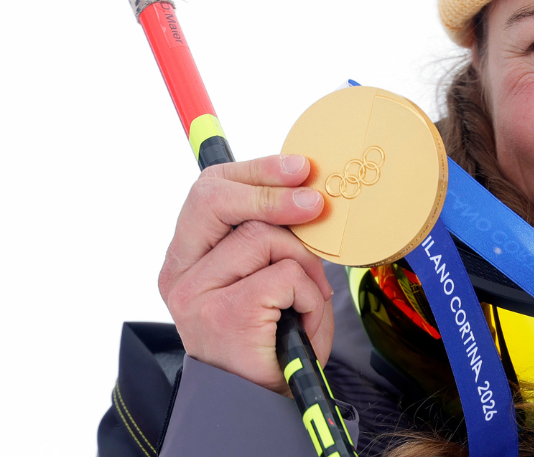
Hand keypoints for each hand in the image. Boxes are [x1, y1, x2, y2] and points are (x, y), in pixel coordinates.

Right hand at [159, 154, 333, 394]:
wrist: (260, 401)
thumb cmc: (270, 338)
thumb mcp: (267, 276)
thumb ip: (271, 237)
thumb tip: (306, 189)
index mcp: (187, 257)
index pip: (210, 190)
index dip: (257, 170)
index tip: (300, 167)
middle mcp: (181, 273)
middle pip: (218, 199)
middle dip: (275, 195)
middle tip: (316, 205)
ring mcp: (197, 294)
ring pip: (264, 238)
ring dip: (305, 267)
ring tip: (308, 300)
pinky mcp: (224, 314)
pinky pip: (285, 275)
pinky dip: (309, 295)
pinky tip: (303, 319)